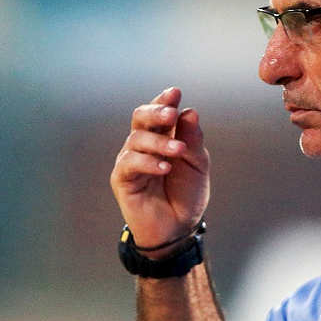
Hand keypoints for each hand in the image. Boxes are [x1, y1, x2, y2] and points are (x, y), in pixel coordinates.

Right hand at [110, 87, 209, 255]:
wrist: (178, 227)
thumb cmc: (186, 194)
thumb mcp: (197, 164)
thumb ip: (192, 139)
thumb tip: (189, 111)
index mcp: (163, 136)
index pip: (159, 113)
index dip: (164, 101)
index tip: (175, 92)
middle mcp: (144, 144)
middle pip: (141, 118)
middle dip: (155, 112)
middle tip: (170, 114)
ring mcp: (131, 160)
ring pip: (137, 139)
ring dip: (159, 143)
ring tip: (178, 151)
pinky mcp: (123, 179)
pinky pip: (130, 163)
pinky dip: (148, 162)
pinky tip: (164, 167)